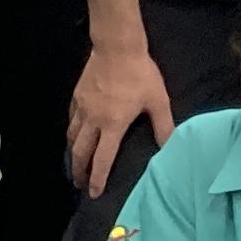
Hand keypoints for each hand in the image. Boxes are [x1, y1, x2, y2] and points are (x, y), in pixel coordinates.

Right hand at [68, 41, 175, 198]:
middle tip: (79, 184)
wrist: (116, 48)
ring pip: (72, 138)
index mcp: (113, 125)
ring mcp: (82, 108)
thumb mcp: (158, 101)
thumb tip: (169, 148)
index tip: (94, 193)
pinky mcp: (77, 97)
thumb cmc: (140, 74)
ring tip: (73, 165)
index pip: (102, 159)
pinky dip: (71, 133)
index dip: (97, 178)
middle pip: (81, 153)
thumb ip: (163, 126)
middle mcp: (93, 121)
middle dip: (79, 171)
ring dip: (72, 154)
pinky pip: (71, 121)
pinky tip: (73, 135)